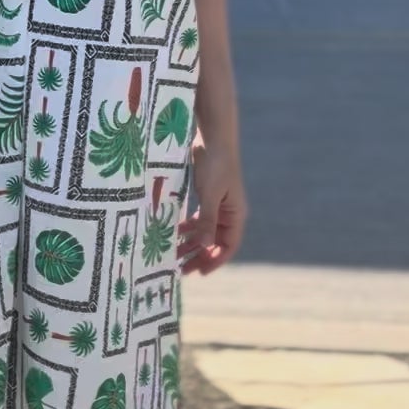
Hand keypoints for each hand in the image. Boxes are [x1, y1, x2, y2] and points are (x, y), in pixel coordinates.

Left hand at [177, 133, 248, 274]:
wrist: (213, 135)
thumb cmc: (215, 164)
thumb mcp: (208, 194)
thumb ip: (206, 221)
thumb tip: (203, 247)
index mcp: (235, 214)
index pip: (228, 246)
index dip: (214, 260)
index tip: (198, 273)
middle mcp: (229, 211)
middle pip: (216, 241)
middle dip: (199, 255)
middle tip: (180, 268)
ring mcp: (218, 203)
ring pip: (205, 230)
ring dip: (192, 242)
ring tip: (173, 252)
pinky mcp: (208, 193)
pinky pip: (199, 217)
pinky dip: (188, 226)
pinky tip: (174, 231)